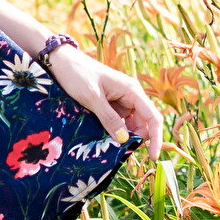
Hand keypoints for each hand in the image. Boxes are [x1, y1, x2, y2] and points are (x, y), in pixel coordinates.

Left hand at [48, 46, 163, 149]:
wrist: (63, 62)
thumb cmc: (78, 75)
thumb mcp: (93, 98)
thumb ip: (109, 118)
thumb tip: (125, 139)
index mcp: (132, 91)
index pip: (153, 117)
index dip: (156, 138)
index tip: (153, 157)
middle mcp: (131, 96)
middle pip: (144, 123)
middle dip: (137, 139)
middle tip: (120, 153)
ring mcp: (121, 101)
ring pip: (131, 124)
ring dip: (125, 136)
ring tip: (109, 146)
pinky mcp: (111, 105)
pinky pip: (119, 122)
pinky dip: (115, 131)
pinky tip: (104, 137)